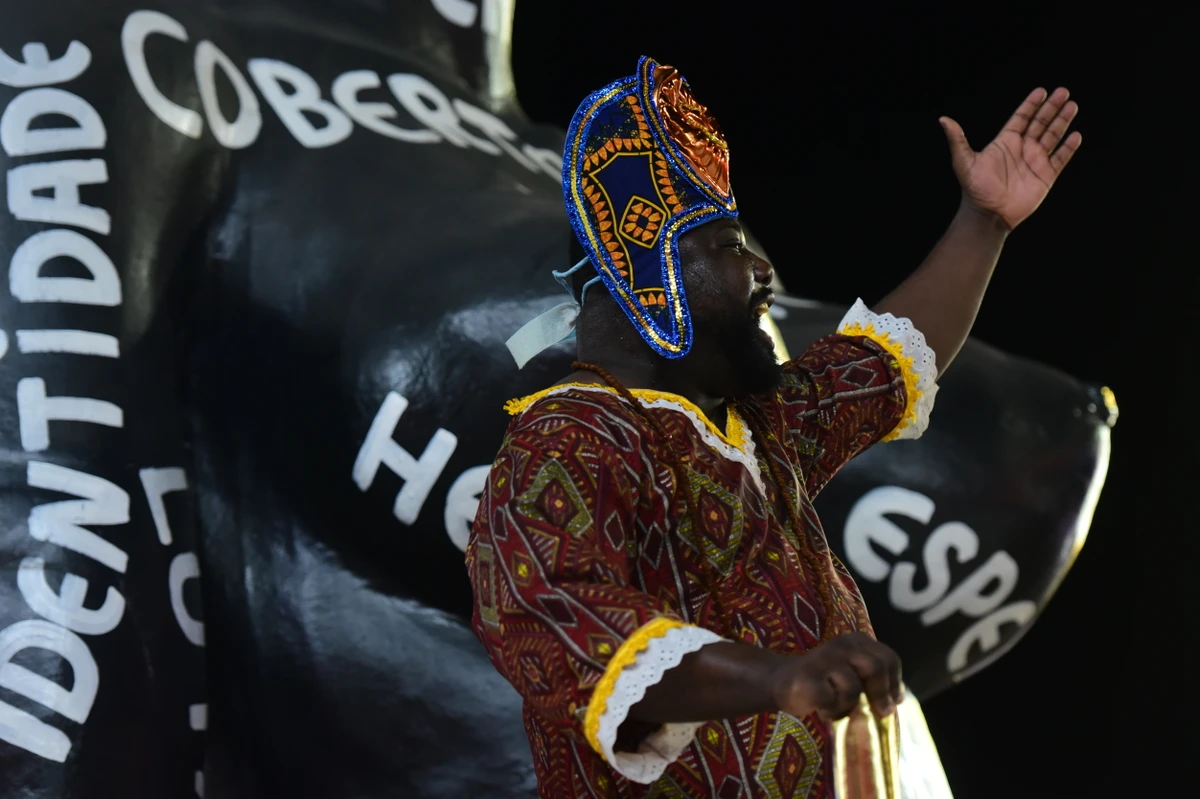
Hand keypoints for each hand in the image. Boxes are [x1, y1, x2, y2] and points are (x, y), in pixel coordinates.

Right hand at [770, 632, 902, 722]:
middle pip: (876, 667)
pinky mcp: (807, 679)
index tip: (894, 700)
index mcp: (855, 640)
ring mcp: (823, 660)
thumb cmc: (823, 679)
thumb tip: (896, 699)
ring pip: (854, 688)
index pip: (888, 657)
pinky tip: (822, 709)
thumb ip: (873, 675)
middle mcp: (840, 645)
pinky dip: (831, 711)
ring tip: (838, 706)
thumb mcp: (851, 669)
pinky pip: (832, 701)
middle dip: (881, 693)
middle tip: (881, 712)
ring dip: (849, 705)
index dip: (895, 681)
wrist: (780, 680)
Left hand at [940, 87, 1081, 230]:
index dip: (1031, 104)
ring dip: (1062, 121)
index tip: (1041, 90)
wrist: (989, 215)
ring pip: (1052, 136)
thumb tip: (943, 120)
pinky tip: (1075, 135)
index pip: (1021, 118)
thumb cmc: (975, 189)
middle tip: (1063, 91)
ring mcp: (1035, 161)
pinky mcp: (1045, 176)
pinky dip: (1068, 147)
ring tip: (1072, 105)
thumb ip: (957, 140)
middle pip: (1040, 122)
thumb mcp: (964, 162)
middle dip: (1051, 107)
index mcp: (1005, 142)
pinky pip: (1060, 158)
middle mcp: (1022, 149)